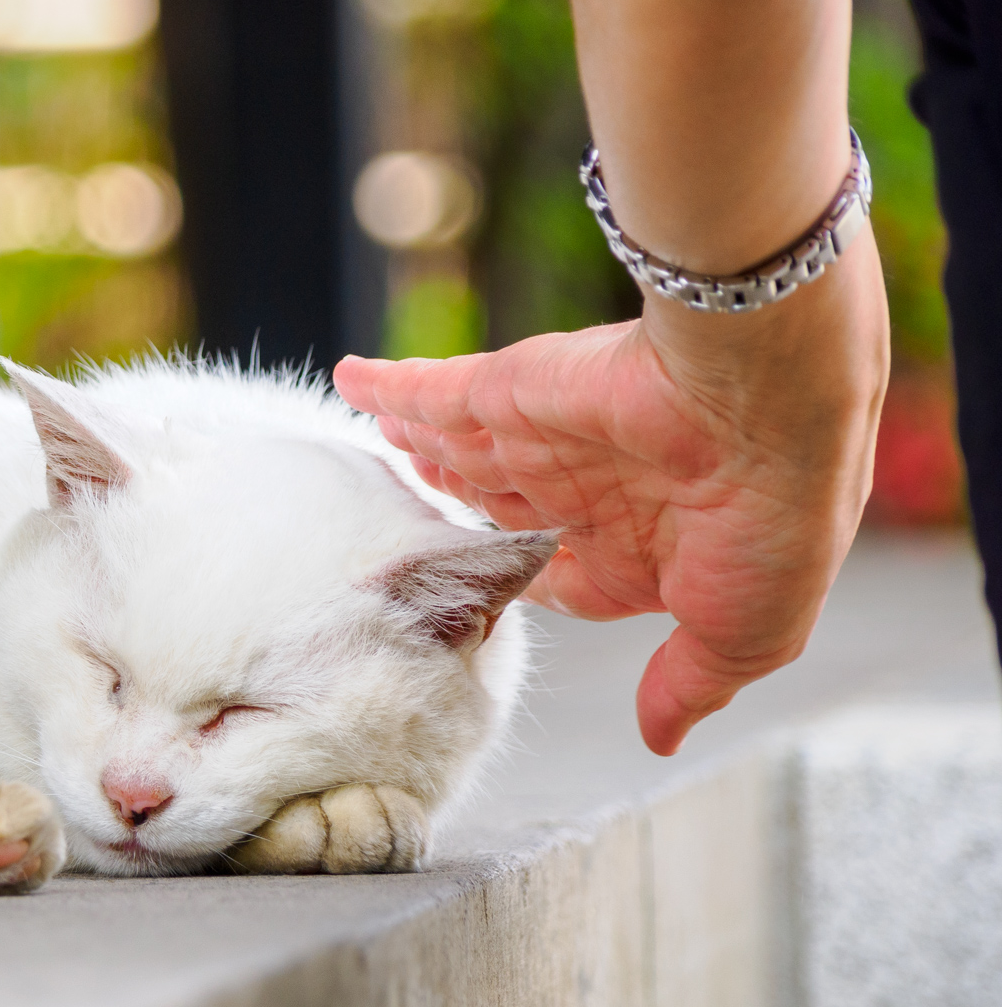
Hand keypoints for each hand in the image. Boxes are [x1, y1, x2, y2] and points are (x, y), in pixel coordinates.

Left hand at [333, 238, 889, 753]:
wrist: (765, 405)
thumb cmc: (771, 519)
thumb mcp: (743, 631)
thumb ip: (690, 682)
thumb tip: (661, 741)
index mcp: (634, 547)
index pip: (550, 575)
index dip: (513, 585)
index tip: (479, 594)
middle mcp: (583, 488)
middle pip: (492, 506)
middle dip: (450, 507)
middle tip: (402, 516)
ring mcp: (539, 436)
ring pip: (453, 447)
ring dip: (413, 444)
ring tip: (375, 440)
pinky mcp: (506, 389)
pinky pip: (426, 391)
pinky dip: (385, 386)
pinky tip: (350, 380)